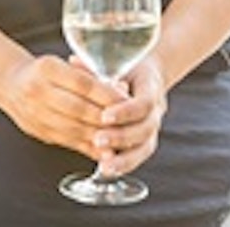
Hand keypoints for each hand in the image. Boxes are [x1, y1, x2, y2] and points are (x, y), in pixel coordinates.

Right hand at [0, 54, 127, 159]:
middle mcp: (38, 92)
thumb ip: (88, 73)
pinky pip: (69, 142)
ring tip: (122, 137)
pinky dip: (90, 147)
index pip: (82, 83)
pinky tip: (107, 149)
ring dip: (100, 135)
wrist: (10, 84)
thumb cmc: (44, 71)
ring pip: (74, 129)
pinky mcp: (40, 133)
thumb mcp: (63, 62)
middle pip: (78, 108)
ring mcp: (36, 115)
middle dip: (107, 117)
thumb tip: (120, 88)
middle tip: (129, 120)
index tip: (127, 98)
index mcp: (46, 69)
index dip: (107, 93)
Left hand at [92, 56, 166, 177]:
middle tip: (98, 139)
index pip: (144, 102)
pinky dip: (124, 165)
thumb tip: (73, 62)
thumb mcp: (116, 59)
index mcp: (151, 86)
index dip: (126, 110)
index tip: (105, 115)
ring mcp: (152, 128)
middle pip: (145, 128)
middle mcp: (156, 110)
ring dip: (124, 157)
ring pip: (144, 146)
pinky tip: (107, 170)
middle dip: (121, 136)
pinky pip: (139, 157)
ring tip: (104, 164)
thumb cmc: (127, 65)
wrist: (144, 76)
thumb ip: (97, 65)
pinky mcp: (145, 142)